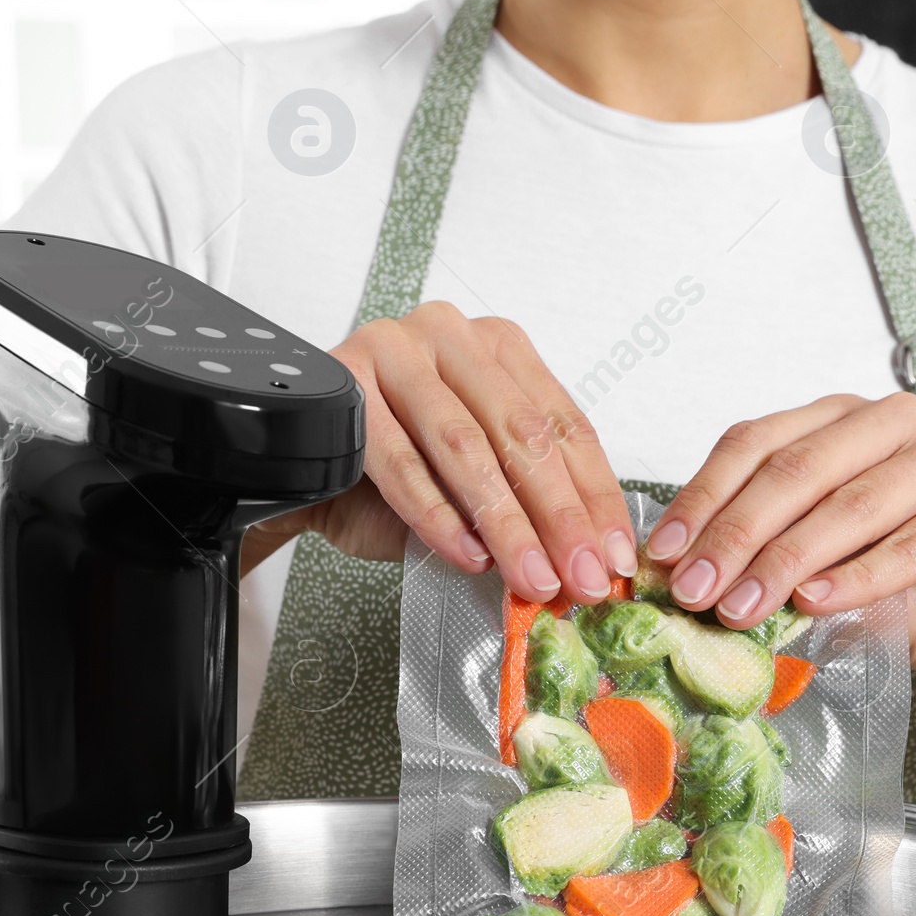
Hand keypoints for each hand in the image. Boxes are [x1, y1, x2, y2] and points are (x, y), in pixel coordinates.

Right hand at [242, 303, 634, 604]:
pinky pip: (400, 461)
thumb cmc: (393, 473)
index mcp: (499, 348)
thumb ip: (527, 502)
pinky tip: (465, 555)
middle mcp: (450, 337)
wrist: (304, 473)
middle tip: (580, 577)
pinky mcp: (345, 382)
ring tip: (528, 577)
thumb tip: (587, 560)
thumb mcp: (477, 481)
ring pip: (465, 447)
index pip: (564, 423)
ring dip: (504, 524)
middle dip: (558, 517)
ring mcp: (394, 351)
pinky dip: (437, 516)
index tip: (612, 557)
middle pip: (520, 433)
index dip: (594, 496)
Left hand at [645, 392, 915, 678]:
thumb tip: (685, 582)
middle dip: (736, 535)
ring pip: (852, 500)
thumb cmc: (911, 600)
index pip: (757, 443)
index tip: (661, 558)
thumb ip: (768, 568)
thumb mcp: (822, 581)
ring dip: (789, 558)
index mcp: (842, 423)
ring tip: (743, 608)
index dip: (703, 500)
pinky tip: (817, 604)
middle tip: (694, 592)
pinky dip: (863, 574)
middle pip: (796, 468)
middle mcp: (895, 422)